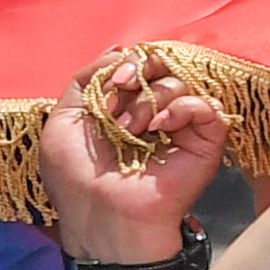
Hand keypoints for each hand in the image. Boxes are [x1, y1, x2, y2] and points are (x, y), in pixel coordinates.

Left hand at [45, 51, 231, 263]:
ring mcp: (181, 129)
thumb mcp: (63, 119)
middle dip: (140, 71)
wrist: (100, 219)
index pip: (138, 64)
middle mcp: (155, 113)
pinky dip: (182, 108)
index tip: (111, 83)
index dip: (127, 63)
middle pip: (162, 65)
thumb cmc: (76, 179)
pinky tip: (160, 127)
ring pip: (180, 82)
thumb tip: (120, 51)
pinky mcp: (205, 144)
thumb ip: (85, 79)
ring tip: (131, 130)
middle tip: (120, 91)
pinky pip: (206, 107)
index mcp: (125, 107)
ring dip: (150, 100)